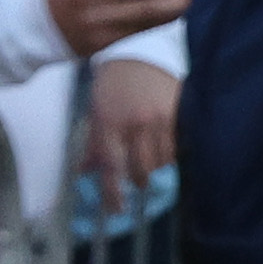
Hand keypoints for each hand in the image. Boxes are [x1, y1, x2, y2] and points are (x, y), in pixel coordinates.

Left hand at [79, 56, 179, 212]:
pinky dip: (170, 157)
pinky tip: (165, 155)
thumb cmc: (114, 84)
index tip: (116, 210)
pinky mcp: (179, 115)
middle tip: (135, 186)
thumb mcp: (97, 113)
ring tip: (150, 169)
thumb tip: (84, 173)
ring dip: (155, 171)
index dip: (113, 193)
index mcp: (109, 124)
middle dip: (137, 183)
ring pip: (161, 162)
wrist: (142, 53)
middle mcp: (135, 124)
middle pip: (140, 169)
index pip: (111, 167)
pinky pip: (177, 147)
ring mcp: (159, 120)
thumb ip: (93, 145)